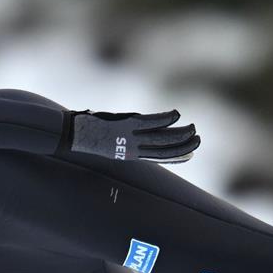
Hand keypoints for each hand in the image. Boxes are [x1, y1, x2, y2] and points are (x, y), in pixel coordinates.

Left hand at [68, 110, 199, 162]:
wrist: (74, 135)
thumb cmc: (91, 137)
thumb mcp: (111, 144)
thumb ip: (127, 141)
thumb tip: (138, 134)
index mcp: (130, 156)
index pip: (159, 159)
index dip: (177, 157)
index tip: (191, 154)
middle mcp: (133, 149)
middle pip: (165, 150)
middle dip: (184, 146)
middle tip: (198, 140)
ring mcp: (131, 137)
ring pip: (162, 139)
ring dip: (181, 134)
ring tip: (193, 128)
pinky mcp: (127, 124)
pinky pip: (152, 122)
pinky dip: (166, 119)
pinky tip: (177, 114)